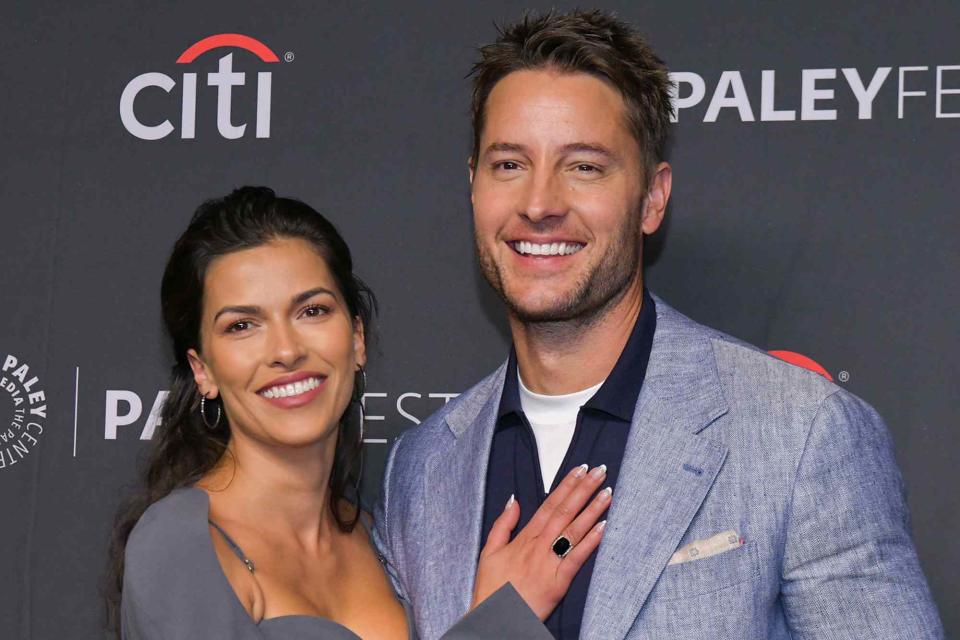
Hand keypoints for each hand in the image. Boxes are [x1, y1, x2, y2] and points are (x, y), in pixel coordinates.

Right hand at [471, 464, 611, 619]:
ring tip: (607, 492)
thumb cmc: (492, 589)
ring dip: (592, 509)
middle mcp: (539, 546)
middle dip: (583, 489)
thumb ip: (503, 524)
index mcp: (524, 537)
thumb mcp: (489, 552)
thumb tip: (514, 500)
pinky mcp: (559, 582)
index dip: (566, 485)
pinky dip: (590, 541)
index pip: (549, 505)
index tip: (580, 469)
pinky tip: (604, 526)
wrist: (495, 620)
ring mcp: (549, 563)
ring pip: (573, 530)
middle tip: (600, 471)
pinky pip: (577, 558)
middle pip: (565, 511)